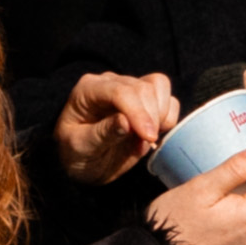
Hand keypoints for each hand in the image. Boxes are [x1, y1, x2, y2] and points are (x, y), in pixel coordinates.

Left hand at [50, 68, 177, 185]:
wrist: (85, 162)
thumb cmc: (76, 154)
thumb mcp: (80, 148)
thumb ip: (101, 134)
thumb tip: (125, 122)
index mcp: (88, 89)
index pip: (119, 91)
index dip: (137, 112)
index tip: (148, 137)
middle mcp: (110, 82)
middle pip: (143, 88)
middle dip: (150, 117)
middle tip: (144, 144)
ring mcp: (129, 88)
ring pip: (159, 86)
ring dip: (160, 115)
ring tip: (146, 139)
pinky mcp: (146, 100)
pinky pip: (168, 98)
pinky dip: (168, 117)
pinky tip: (153, 135)